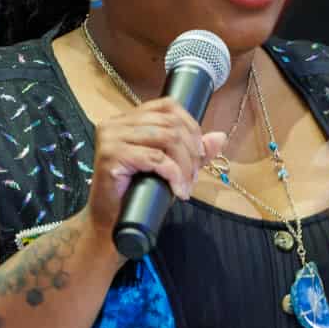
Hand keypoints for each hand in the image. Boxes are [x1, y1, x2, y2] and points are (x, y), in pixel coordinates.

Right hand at [87, 98, 225, 237]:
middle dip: (191, 150)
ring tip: (186, 185)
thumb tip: (220, 137)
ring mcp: (112, 137)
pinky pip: (156, 159)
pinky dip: (174, 175)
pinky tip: (178, 190)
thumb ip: (191, 150)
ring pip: (166, 138)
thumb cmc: (135, 193)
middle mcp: (116, 122)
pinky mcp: (112, 155)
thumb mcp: (168, 167)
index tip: (200, 152)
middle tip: (194, 176)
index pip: (167, 106)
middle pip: (170, 124)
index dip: (190, 125)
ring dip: (185, 164)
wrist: (108, 221)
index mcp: (127, 119)